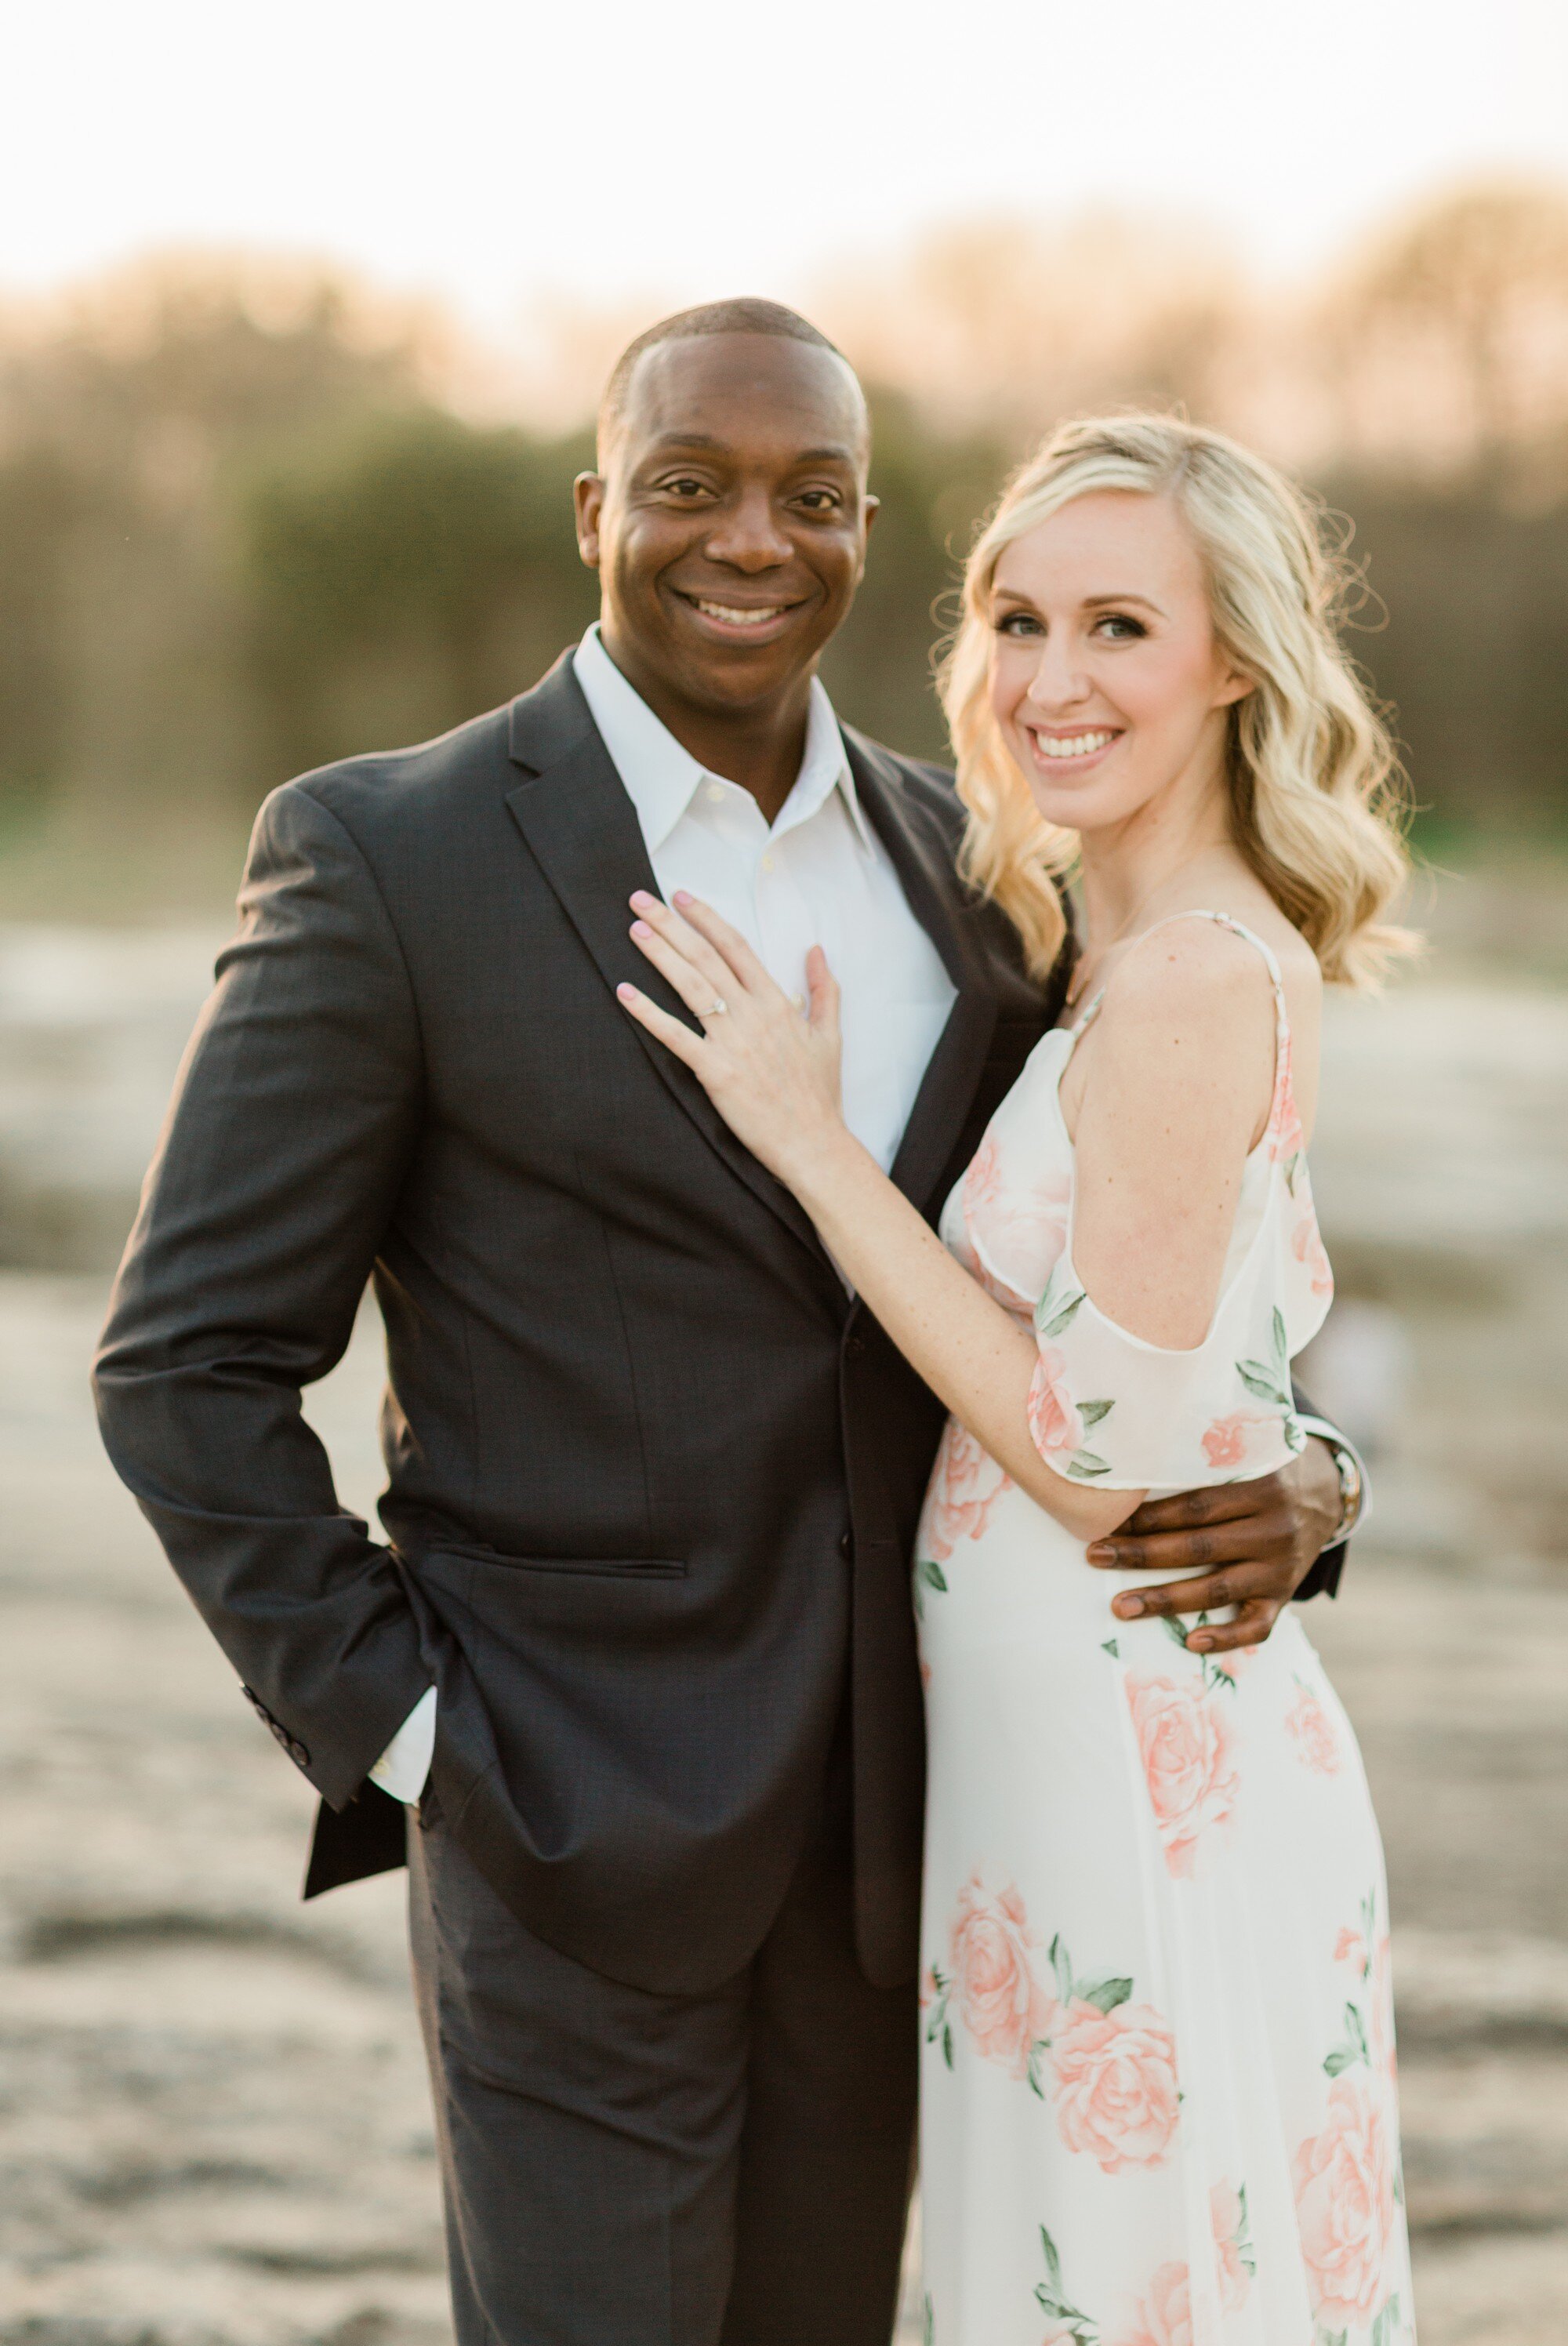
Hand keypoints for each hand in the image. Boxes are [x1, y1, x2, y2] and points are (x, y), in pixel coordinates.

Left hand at [617, 890, 848, 1189]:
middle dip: (672, 925)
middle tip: (641, 899)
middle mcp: (753, 1015)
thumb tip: (817, 950)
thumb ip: (824, 989)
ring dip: (660, 955)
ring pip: (691, 987)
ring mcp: (733, 1042)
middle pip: (706, 958)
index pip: (737, 948)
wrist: (813, 1142)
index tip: (683, 897)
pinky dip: (649, 1013)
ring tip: (635, 930)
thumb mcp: (830, 1035)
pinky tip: (626, 992)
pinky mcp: (716, 1072)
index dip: (707, 919)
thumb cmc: (819, 1094)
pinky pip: (676, 1037)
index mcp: (777, 1003)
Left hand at [1087, 1439, 1342, 1653]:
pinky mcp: (1284, 1595)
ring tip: (1121, 1607)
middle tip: (1096, 1557)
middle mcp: (1272, 1529)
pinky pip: (1258, 1626)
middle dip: (1142, 1555)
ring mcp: (1280, 1567)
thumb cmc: (1260, 1471)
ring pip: (1218, 1589)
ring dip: (1165, 1600)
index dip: (1148, 1516)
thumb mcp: (1245, 1455)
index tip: (1105, 1522)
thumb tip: (1130, 1466)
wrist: (1322, 1495)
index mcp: (1259, 1486)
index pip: (1194, 1506)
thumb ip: (1202, 1460)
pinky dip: (1227, 1638)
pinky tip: (1191, 1641)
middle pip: (1199, 1547)